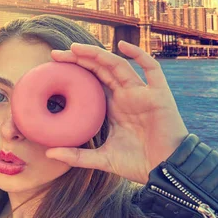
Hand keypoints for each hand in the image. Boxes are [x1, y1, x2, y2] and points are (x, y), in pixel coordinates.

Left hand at [45, 40, 188, 183]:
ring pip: (117, 65)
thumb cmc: (138, 164)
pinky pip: (151, 68)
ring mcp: (142, 92)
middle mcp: (126, 94)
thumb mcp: (102, 159)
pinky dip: (138, 54)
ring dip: (97, 54)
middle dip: (78, 59)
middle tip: (56, 54)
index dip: (74, 71)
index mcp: (112, 106)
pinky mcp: (159, 94)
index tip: (52, 66)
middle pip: (99, 69)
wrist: (168, 171)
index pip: (90, 81)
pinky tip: (122, 46)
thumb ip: (77, 156)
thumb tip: (49, 154)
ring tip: (76, 48)